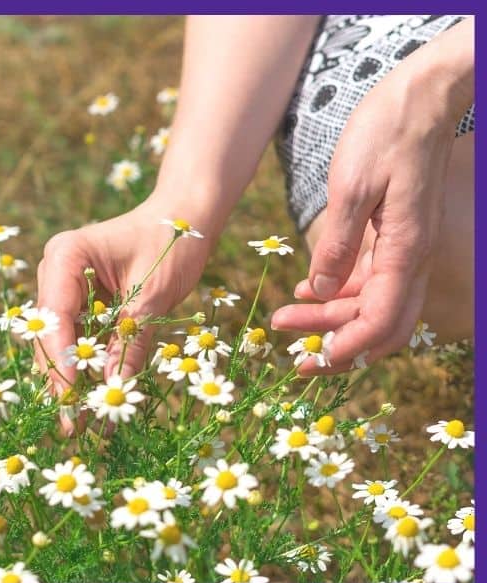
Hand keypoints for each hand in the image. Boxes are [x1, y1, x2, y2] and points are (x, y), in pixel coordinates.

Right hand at [35, 196, 213, 432]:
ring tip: (82, 422)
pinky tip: (95, 398)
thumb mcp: (154, 294)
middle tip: (73, 426)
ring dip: (72, 380)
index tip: (72, 401)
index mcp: (65, 256)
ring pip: (61, 342)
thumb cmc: (173, 241)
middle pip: (51, 335)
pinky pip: (77, 338)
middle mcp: (55, 271)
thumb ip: (131, 339)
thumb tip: (113, 389)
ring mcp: (64, 286)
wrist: (186, 214)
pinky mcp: (80, 300)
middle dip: (63, 380)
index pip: (55, 318)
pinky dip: (87, 366)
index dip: (63, 362)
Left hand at [271, 57, 467, 374]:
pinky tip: (305, 292)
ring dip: (330, 320)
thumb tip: (317, 292)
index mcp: (403, 252)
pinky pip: (367, 280)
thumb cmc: (385, 134)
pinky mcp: (392, 236)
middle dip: (335, 345)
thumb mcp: (351, 188)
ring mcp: (402, 248)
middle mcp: (408, 258)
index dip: (345, 351)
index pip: (378, 323)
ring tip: (285, 320)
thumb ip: (336, 244)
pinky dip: (337, 294)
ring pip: (370, 305)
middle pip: (376, 324)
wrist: (417, 98)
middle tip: (290, 354)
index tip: (309, 363)